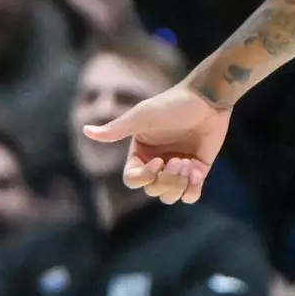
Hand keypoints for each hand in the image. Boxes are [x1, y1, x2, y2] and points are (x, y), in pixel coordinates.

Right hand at [83, 83, 231, 203]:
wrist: (208, 99)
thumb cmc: (172, 104)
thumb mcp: (142, 117)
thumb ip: (116, 129)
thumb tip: (86, 130)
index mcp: (140, 153)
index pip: (132, 180)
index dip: (144, 177)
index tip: (159, 161)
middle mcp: (156, 164)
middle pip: (153, 190)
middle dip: (166, 180)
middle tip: (180, 161)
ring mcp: (177, 169)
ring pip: (170, 196)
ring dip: (179, 185)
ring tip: (189, 165)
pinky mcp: (198, 170)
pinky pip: (191, 195)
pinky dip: (192, 190)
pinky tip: (197, 171)